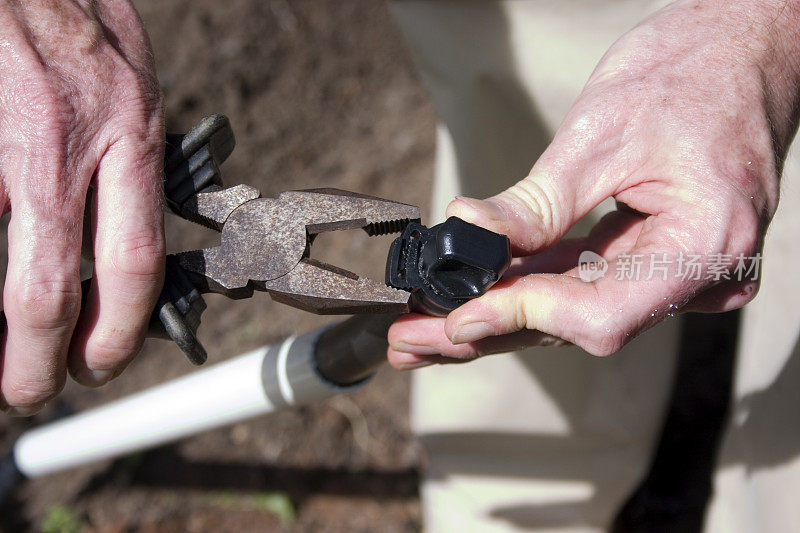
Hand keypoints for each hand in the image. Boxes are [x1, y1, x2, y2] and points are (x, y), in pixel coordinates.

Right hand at [0, 1, 163, 413]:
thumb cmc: (83, 14)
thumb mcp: (138, 85)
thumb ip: (138, 158)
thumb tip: (132, 224)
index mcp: (130, 137)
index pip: (133, 262)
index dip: (120, 329)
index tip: (106, 360)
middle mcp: (66, 150)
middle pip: (48, 289)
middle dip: (39, 359)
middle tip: (35, 389)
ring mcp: (3, 148)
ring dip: (0, 329)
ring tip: (3, 361)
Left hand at [388, 0, 799, 368]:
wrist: (744, 49)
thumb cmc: (692, 72)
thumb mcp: (601, 135)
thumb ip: (537, 203)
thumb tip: (469, 237)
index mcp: (704, 244)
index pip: (599, 314)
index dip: (521, 316)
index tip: (457, 316)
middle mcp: (700, 274)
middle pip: (577, 322)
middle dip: (490, 327)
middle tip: (416, 340)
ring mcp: (681, 271)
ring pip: (574, 308)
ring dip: (501, 312)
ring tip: (427, 326)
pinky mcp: (657, 258)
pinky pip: (587, 282)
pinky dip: (530, 285)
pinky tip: (475, 293)